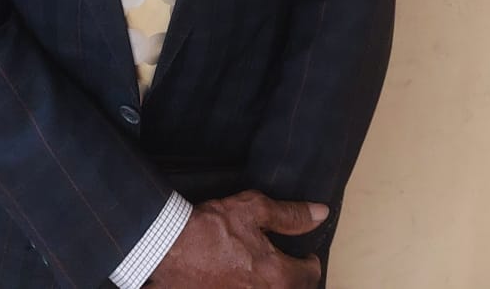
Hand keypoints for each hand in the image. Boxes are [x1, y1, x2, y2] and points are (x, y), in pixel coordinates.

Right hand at [149, 189, 326, 287]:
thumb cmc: (211, 227)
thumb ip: (290, 215)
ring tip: (265, 273)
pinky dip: (250, 287)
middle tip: (290, 265)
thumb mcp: (254, 209)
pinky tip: (241, 277)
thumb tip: (320, 213)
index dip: (310, 261)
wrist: (168, 246)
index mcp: (277, 276)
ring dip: (274, 285)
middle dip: (295, 279)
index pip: (310, 275)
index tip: (306, 254)